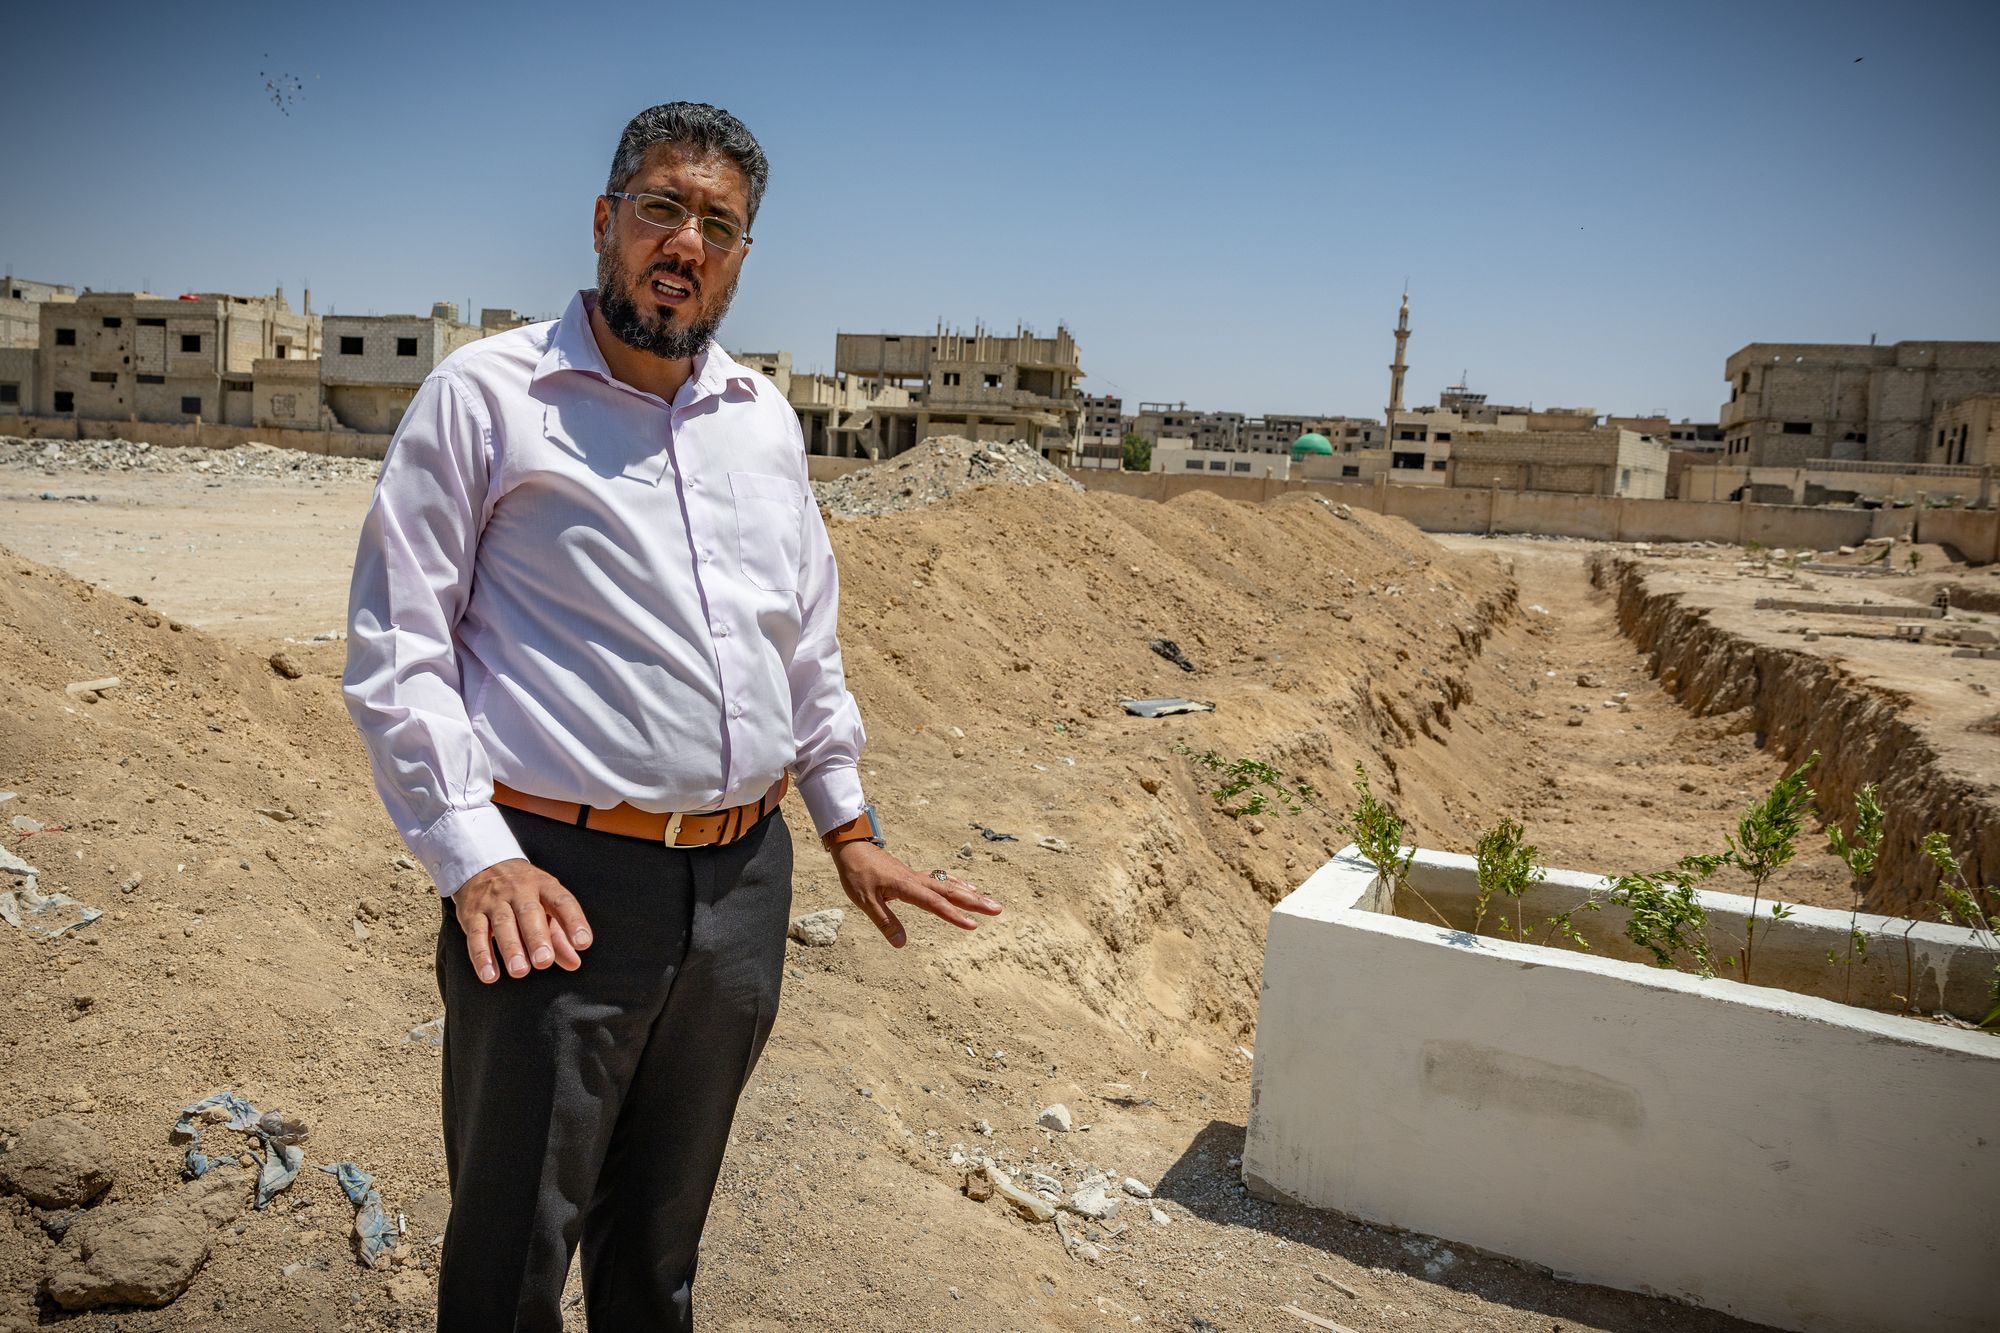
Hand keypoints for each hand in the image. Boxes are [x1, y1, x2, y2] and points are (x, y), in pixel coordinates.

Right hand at [450, 858, 592, 982]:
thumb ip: (560, 937)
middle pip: (529, 912)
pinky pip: (475, 935)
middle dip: (537, 938)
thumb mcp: (545, 906)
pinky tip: (490, 975)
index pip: (562, 901)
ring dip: (511, 948)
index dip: (574, 921)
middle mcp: (519, 890)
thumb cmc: (523, 894)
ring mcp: (494, 900)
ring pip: (502, 923)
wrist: (482, 865)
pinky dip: (482, 956)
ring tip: (520, 971)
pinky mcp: (472, 913)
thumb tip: (574, 963)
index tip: (583, 942)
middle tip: (544, 962)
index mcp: (544, 886)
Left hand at [827, 842, 1001, 948]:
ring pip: (950, 884)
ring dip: (971, 894)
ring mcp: (917, 876)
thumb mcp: (865, 902)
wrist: (852, 847)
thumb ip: (885, 923)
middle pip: (951, 891)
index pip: (935, 904)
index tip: (973, 925)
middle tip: (998, 909)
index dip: (954, 916)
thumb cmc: (857, 874)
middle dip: (976, 902)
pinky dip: (958, 884)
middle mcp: (917, 880)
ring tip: (990, 902)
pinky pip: (943, 879)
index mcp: (906, 887)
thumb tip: (902, 945)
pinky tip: (967, 888)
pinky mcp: (915, 875)